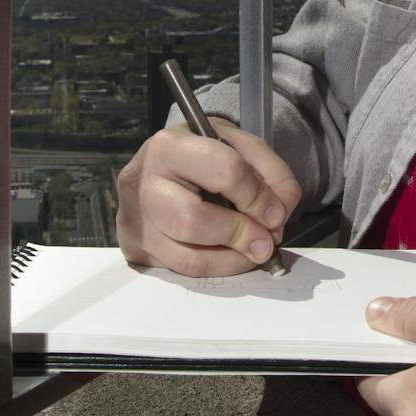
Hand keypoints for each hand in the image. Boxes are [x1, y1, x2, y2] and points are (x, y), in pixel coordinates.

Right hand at [115, 119, 301, 276]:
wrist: (166, 163)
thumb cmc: (205, 152)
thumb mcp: (241, 145)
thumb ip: (271, 172)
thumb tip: (280, 213)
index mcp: (170, 146)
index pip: (223, 171)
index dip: (257, 197)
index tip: (276, 214)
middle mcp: (142, 183)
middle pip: (194, 220)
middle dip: (241, 234)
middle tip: (266, 241)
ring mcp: (136, 220)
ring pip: (187, 256)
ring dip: (233, 260)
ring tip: (254, 250)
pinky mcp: (137, 249)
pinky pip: (181, 270)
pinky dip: (217, 268)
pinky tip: (232, 256)